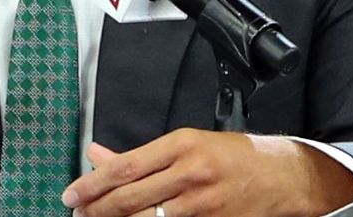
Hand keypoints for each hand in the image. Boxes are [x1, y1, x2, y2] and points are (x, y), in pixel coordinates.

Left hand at [62, 129, 352, 216]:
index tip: (71, 193)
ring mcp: (202, 206)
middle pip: (130, 199)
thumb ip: (138, 155)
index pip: (126, 168)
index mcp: (182, 146)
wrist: (281, 177)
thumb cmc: (232, 156)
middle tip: (76, 212)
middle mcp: (190, 175)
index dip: (92, 184)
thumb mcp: (186, 144)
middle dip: (97, 209)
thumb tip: (95, 155)